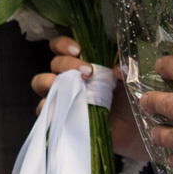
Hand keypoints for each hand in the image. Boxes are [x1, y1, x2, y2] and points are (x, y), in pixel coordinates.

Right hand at [30, 40, 146, 159]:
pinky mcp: (60, 116)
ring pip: (41, 82)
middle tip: (88, 71)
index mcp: (83, 64)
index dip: (63, 44)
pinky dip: (47, 105)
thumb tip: (116, 67)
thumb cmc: (129, 100)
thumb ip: (126, 69)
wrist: (131, 130)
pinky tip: (63, 106)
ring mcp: (63, 96)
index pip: (62, 47)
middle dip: (67, 63)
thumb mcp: (130, 81)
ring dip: (48, 80)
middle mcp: (69, 77)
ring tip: (69, 85)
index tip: (78, 49)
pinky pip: (43, 109)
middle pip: (54, 63)